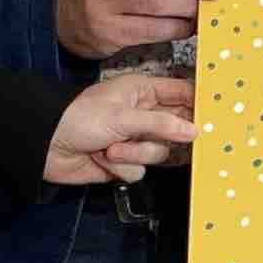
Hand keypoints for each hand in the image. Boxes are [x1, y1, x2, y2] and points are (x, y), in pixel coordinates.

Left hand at [45, 75, 197, 186]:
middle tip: (155, 139)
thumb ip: (161, 124)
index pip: (182, 94)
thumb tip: (194, 130)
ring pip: (158, 153)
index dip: (199, 104)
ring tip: (111, 148)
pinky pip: (140, 170)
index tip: (215, 117)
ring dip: (134, 154)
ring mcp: (135, 139)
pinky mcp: (125, 162)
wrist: (47, 145)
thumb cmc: (80, 118)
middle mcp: (144, 115)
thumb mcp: (123, 116)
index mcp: (144, 92)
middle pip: (176, 129)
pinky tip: (104, 158)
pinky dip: (122, 167)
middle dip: (162, 137)